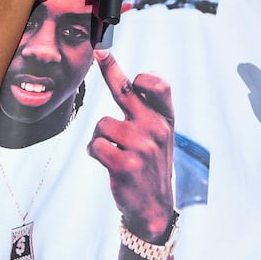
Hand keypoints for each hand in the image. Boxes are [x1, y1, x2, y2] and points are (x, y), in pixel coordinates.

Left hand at [87, 49, 175, 240]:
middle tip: (98, 51)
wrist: (153, 208)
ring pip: (102, 125)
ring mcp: (141, 147)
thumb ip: (148, 110)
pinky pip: (96, 146)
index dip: (143, 75)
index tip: (127, 64)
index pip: (159, 87)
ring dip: (100, 138)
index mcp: (166, 120)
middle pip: (126, 92)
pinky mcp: (125, 164)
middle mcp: (156, 129)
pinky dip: (94, 152)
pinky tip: (106, 161)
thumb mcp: (160, 136)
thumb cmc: (151, 165)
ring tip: (113, 151)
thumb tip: (131, 81)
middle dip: (110, 69)